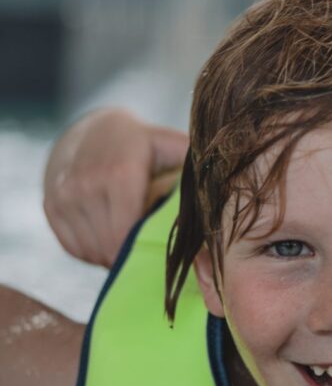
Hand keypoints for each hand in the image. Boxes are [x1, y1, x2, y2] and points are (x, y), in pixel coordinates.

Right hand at [42, 109, 187, 266]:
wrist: (93, 129)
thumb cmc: (144, 143)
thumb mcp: (171, 146)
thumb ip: (193, 167)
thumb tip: (227, 195)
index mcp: (119, 174)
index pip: (127, 232)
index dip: (145, 249)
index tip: (162, 252)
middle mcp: (85, 185)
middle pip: (109, 245)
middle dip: (131, 256)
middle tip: (151, 254)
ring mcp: (63, 197)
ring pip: (91, 251)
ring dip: (112, 256)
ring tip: (132, 246)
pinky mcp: (51, 207)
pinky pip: (73, 248)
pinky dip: (92, 253)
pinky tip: (110, 240)